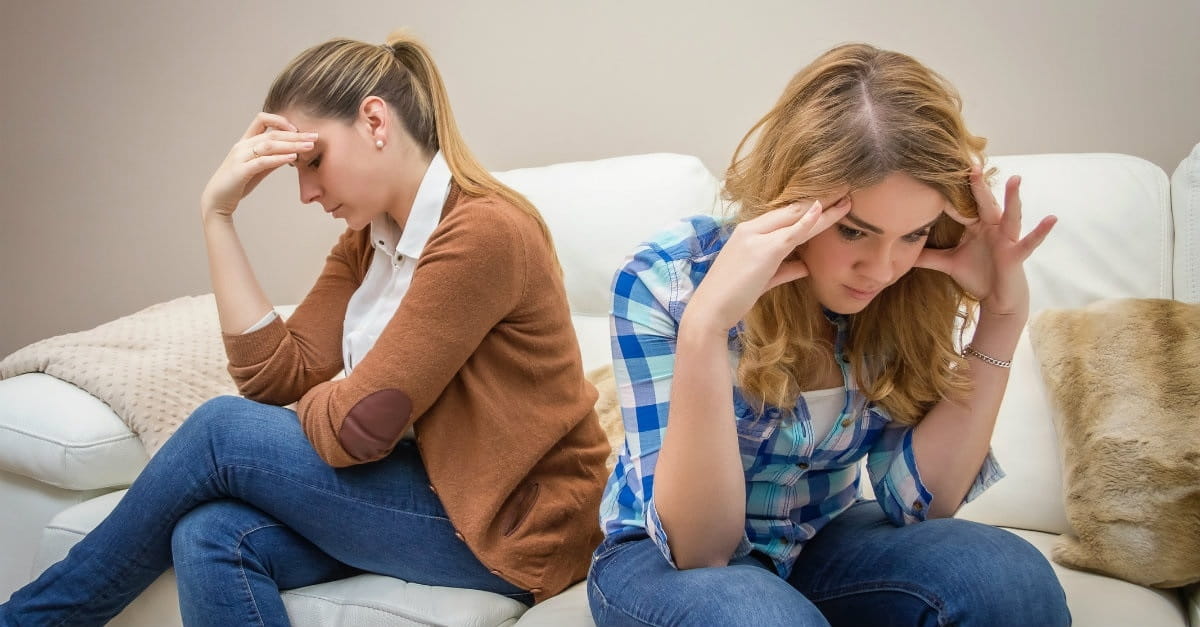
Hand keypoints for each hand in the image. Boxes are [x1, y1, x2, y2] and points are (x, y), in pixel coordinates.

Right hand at [200, 113, 316, 221]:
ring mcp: (240, 157)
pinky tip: (292, 157)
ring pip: (268, 145)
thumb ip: (272, 159)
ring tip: (309, 146)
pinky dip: (278, 158)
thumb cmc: (238, 183)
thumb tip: (292, 153)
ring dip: (291, 145)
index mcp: (245, 142)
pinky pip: (262, 161)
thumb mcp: (258, 169)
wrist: (217, 200)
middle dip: (295, 134)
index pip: (262, 120)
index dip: (280, 121)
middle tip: (315, 136)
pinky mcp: (240, 171)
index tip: (298, 129)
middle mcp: (242, 146)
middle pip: (271, 133)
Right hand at [684, 197, 851, 334]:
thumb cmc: (731, 298)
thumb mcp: (762, 280)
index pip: (783, 215)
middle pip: (791, 210)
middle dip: (820, 202)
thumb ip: (784, 270)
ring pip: (796, 218)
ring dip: (824, 209)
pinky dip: (809, 220)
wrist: (710, 310)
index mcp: (748, 233)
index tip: (830, 203)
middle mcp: (751, 229)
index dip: (807, 208)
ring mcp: (756, 238)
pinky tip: (823, 210)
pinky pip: (791, 233)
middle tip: (844, 194)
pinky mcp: (763, 251)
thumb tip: (804, 266)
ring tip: (846, 200)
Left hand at [914, 167, 1055, 317]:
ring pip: (1009, 215)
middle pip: (983, 204)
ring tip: (1016, 179)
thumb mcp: (949, 264)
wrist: (998, 300)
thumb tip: (903, 252)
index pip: (962, 207)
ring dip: (1013, 198)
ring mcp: (1006, 239)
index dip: (951, 195)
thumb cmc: (978, 276)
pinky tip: (1052, 218)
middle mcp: (992, 227)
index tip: (939, 175)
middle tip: (971, 165)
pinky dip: (1041, 231)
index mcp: (976, 227)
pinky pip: (1030, 241)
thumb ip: (928, 256)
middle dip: (978, 186)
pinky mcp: (1016, 254)